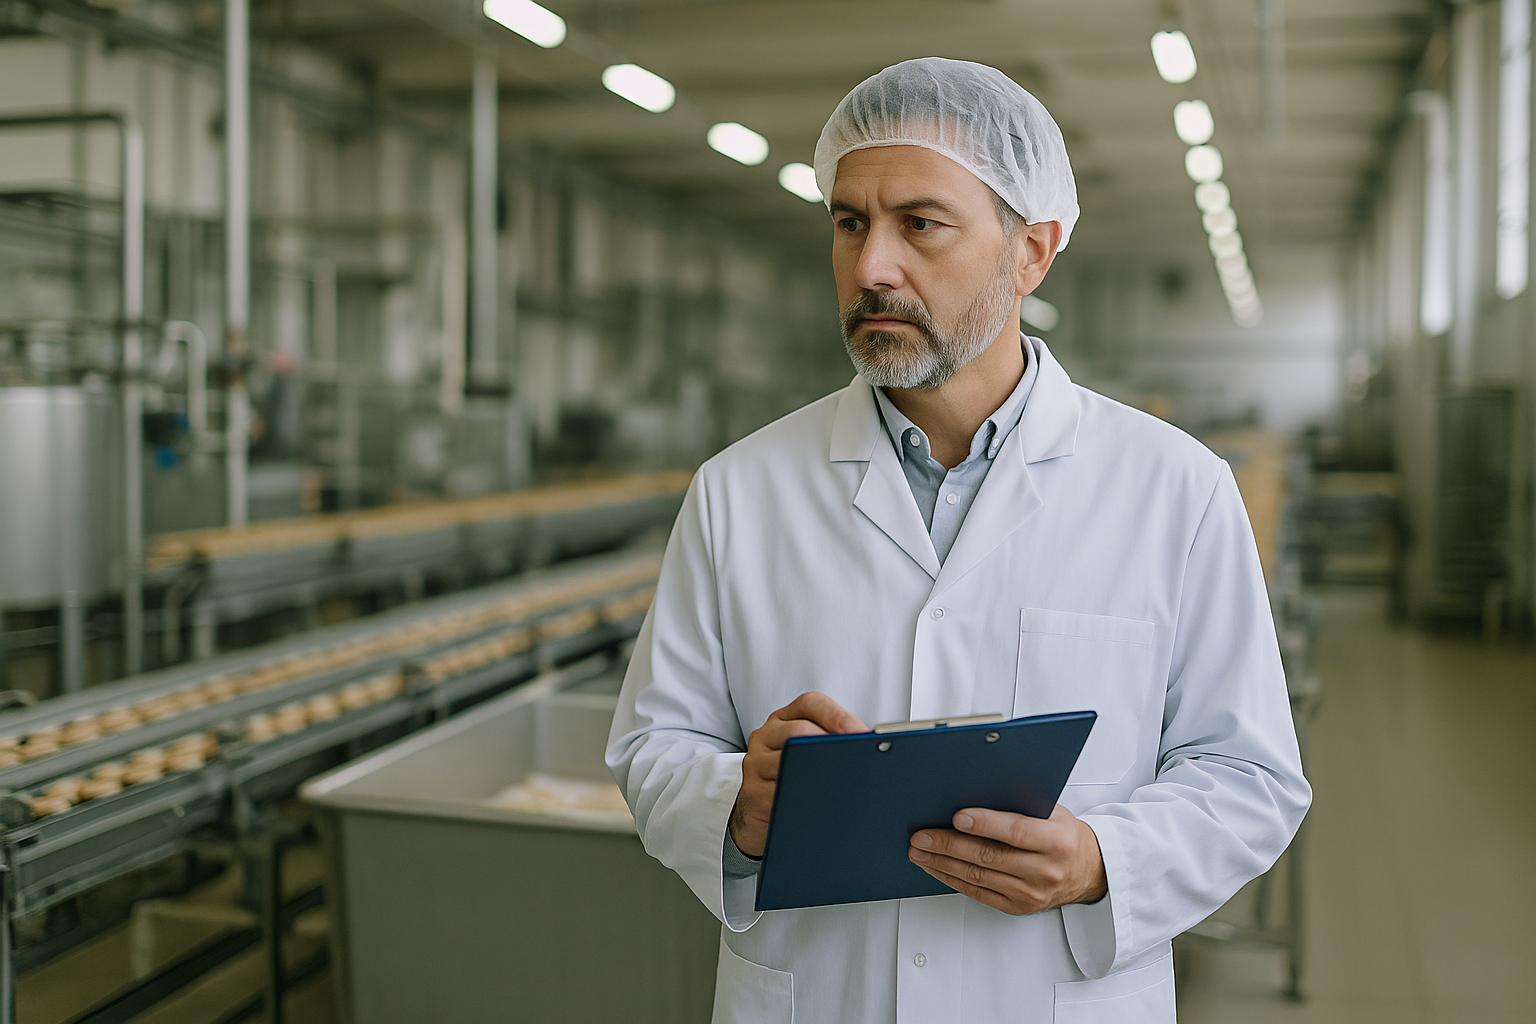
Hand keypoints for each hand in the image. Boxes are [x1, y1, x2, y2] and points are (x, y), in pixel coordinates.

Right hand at [729, 692, 867, 857]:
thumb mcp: (808, 754)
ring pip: (787, 761)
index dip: (837, 716)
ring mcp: (755, 763)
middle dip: (831, 745)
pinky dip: (803, 797)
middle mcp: (765, 736)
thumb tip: (867, 744)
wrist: (757, 814)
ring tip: (843, 782)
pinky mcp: (752, 792)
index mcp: (783, 720)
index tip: (860, 733)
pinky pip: (779, 791)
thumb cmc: (793, 780)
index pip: (810, 704)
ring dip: (818, 772)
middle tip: (858, 760)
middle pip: (798, 731)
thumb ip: (831, 743)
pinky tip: (820, 802)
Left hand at [908, 804, 1106, 914]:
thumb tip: (974, 789)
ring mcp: (1031, 893)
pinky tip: (937, 868)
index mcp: (1058, 842)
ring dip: (943, 864)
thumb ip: (1020, 805)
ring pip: (978, 877)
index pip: (1016, 832)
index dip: (985, 824)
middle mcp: (1046, 870)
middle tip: (921, 836)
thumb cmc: (1065, 835)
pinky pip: (978, 893)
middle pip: (989, 856)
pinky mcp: (1018, 908)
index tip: (957, 816)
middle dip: (949, 845)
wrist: (1088, 871)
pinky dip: (953, 879)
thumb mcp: (1053, 813)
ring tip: (920, 851)